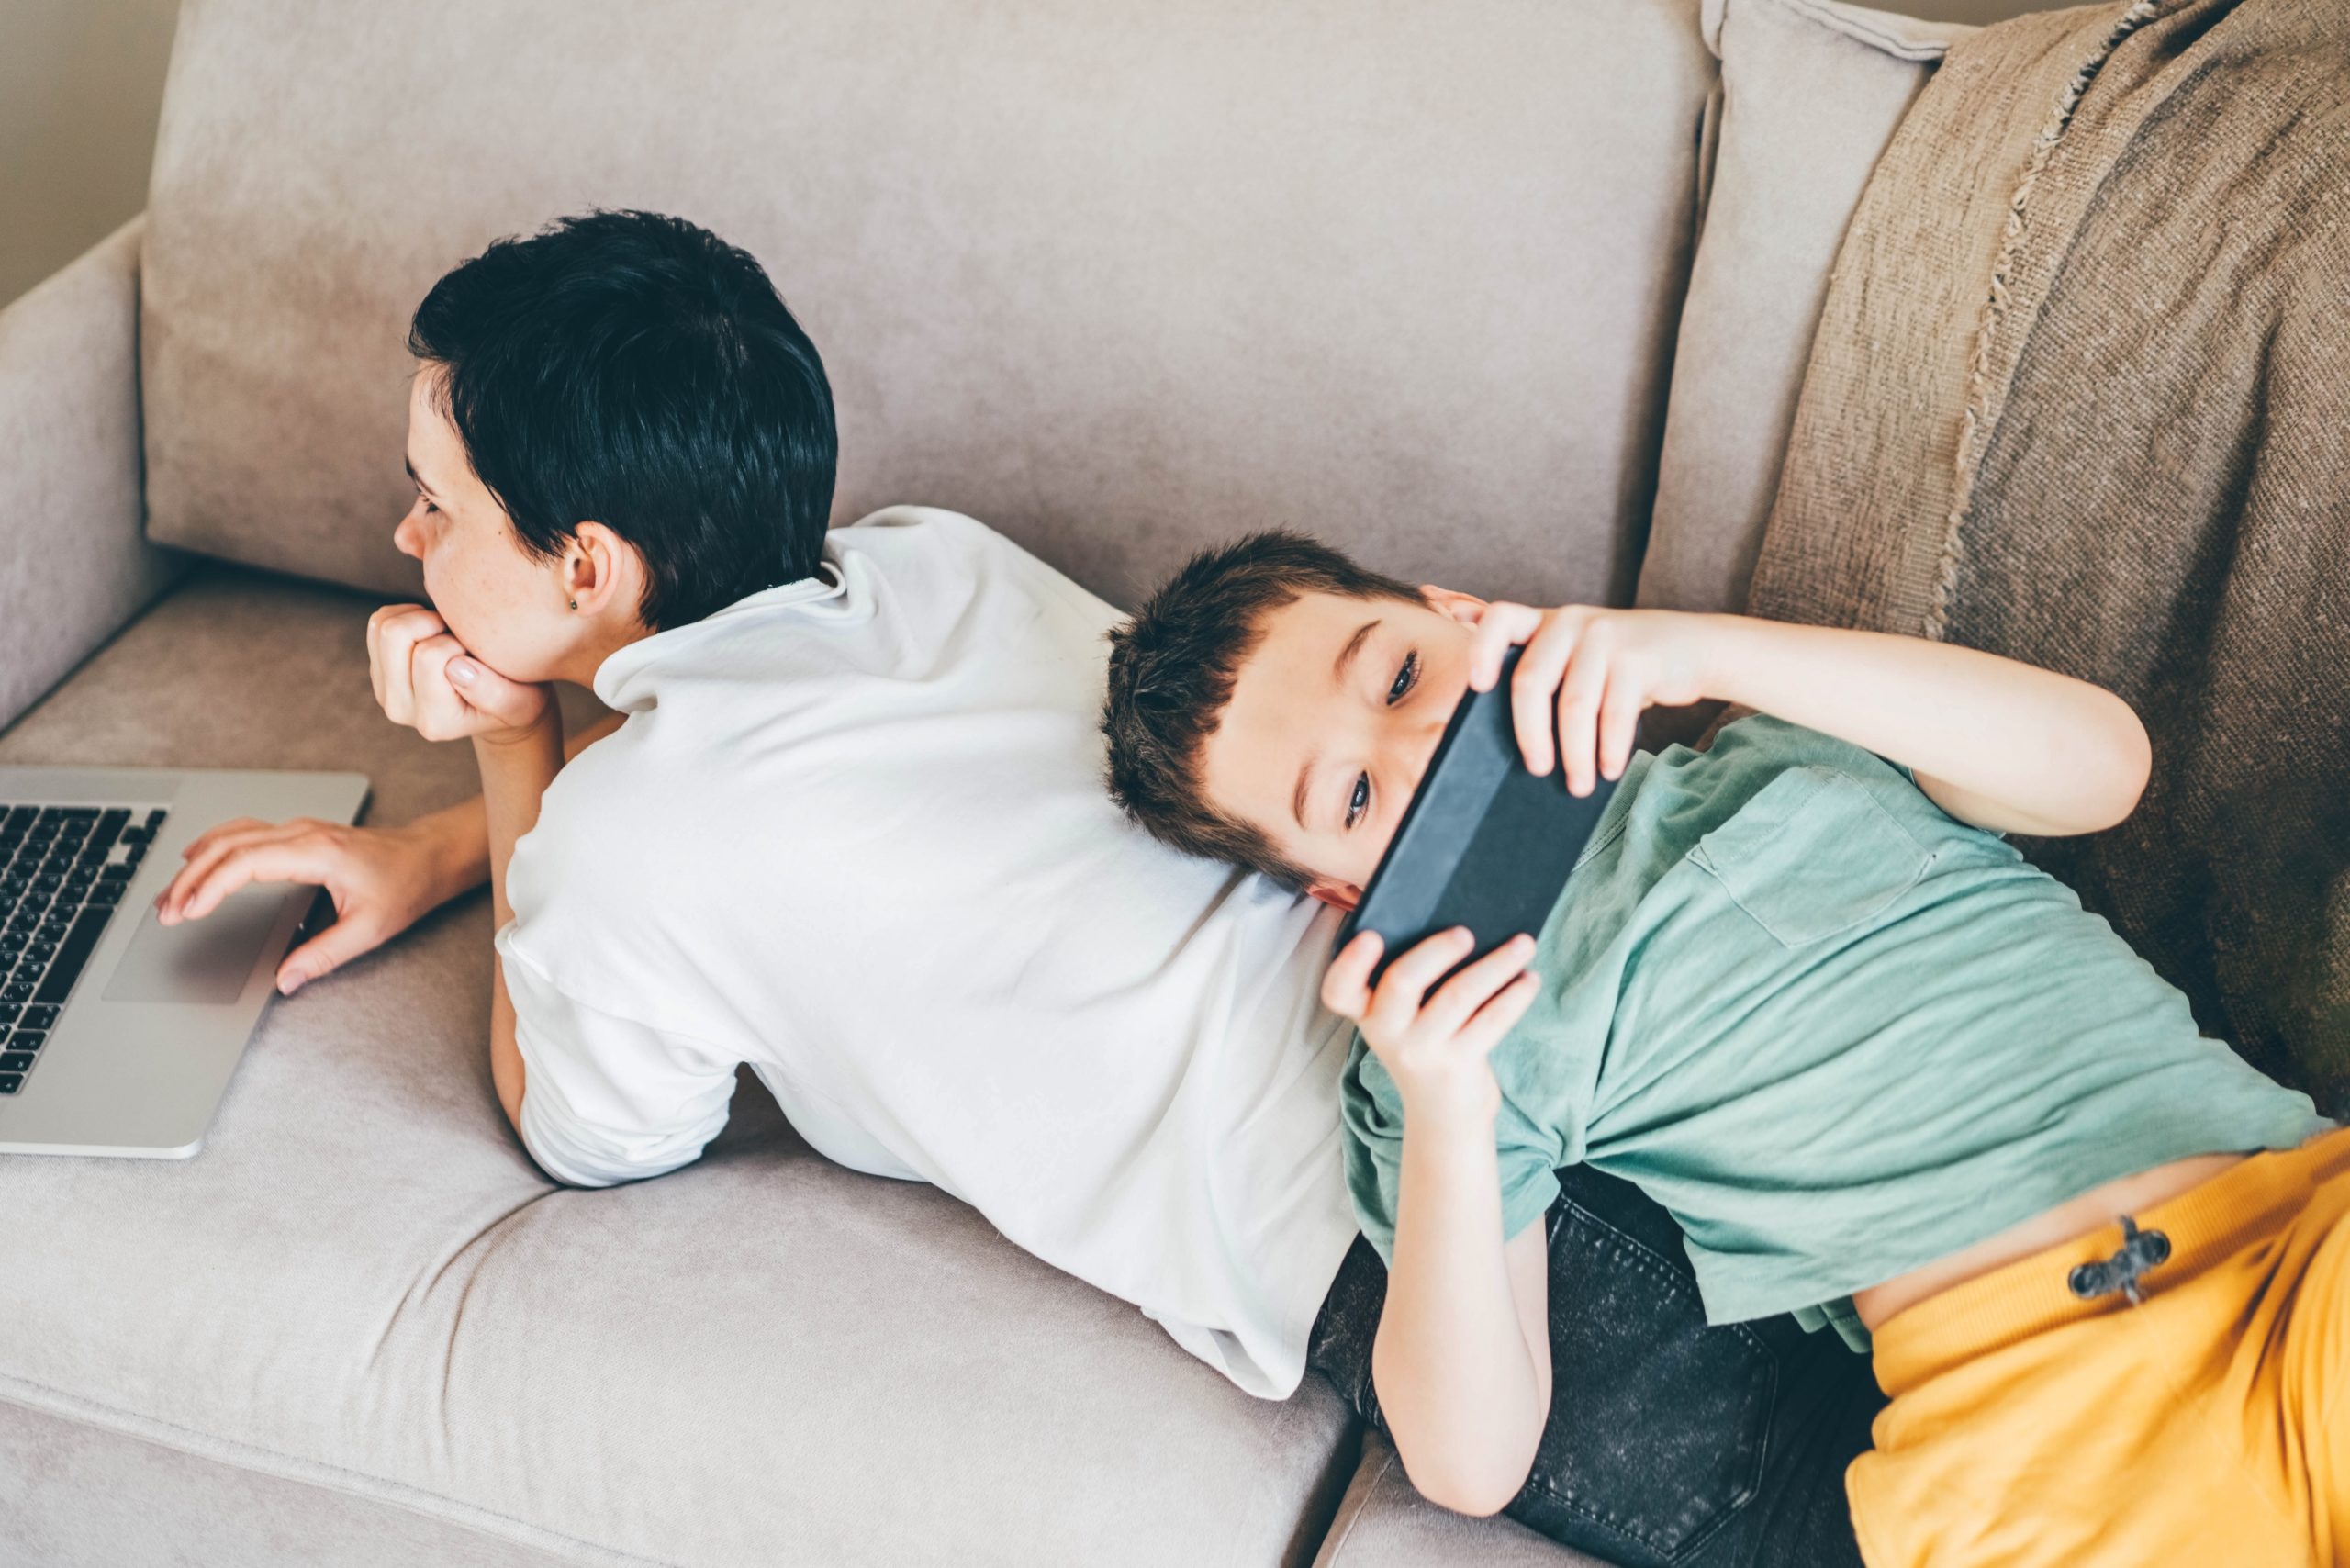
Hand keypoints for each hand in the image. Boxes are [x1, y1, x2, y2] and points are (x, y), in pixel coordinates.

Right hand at [154, 817, 459, 993]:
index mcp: (317, 852)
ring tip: (171, 895)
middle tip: (165, 912)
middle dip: (190, 878)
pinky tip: (197, 859)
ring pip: (232, 836)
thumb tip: (284, 981)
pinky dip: (214, 848)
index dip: (209, 887)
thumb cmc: (405, 886)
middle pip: (228, 847)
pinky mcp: (298, 833)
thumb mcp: (370, 929)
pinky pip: (245, 832)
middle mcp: (302, 833)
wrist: (428, 857)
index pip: (246, 863)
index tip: (187, 912)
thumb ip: (323, 956)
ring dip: (196, 863)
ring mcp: (299, 829)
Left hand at [368, 605, 551, 744]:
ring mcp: (384, 691)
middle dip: (433, 623)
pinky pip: (379, 621)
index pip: (429, 655)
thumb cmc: (515, 698)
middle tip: (459, 638)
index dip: (458, 641)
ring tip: (447, 635)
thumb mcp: (521, 702)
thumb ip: (495, 693)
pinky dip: (408, 615)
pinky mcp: (377, 671)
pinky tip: (433, 632)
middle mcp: (401, 710)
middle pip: (396, 635)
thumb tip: (456, 667)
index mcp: (434, 721)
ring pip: (383, 625)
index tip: (477, 654)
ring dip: (420, 618)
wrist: (498, 703)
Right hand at [1321, 927, 1541, 1123]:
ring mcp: (1421, 1051)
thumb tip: (1463, 923)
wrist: (1444, 1113)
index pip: (1339, 990)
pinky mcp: (1458, 1064)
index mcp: (1366, 1011)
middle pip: (1402, 981)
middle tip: (1466, 931)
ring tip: (1523, 943)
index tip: (1372, 936)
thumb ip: (1416, 976)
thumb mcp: (1404, 1017)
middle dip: (1436, 950)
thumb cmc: (1426, 1043)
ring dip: (1496, 964)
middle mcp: (1387, 1032)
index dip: (1350, 963)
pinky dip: (1515, 995)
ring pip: (1458, 995)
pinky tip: (1530, 978)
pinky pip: (1491, 1020)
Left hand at [1462, 604, 1718, 795]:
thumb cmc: (1621, 668)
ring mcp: (1604, 636)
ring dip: (1576, 753)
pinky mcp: (1638, 656)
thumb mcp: (1579, 660)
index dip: (1482, 649)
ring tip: (1579, 785)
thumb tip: (1505, 749)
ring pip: (1575, 704)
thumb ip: (1546, 678)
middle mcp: (1569, 622)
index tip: (1477, 687)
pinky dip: (1610, 748)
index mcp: (1545, 622)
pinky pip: (1615, 712)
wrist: (1693, 648)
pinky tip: (1609, 770)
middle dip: (1531, 734)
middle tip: (1537, 771)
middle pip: (1531, 680)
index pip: (1501, 618)